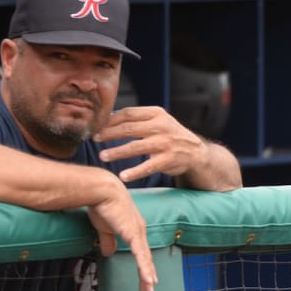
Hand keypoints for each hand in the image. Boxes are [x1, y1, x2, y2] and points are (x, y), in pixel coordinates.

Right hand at [85, 176, 156, 290]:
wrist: (102, 190)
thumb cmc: (102, 205)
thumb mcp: (104, 227)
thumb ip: (108, 240)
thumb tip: (108, 253)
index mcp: (133, 229)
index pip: (140, 252)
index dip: (143, 266)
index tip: (145, 280)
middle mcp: (139, 231)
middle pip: (145, 257)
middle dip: (147, 275)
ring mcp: (137, 232)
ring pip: (144, 258)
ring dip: (147, 275)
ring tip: (149, 289)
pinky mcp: (132, 233)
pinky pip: (140, 254)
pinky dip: (144, 267)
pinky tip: (148, 278)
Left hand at [95, 106, 210, 183]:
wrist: (195, 152)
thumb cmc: (170, 135)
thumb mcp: (158, 121)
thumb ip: (137, 119)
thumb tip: (108, 117)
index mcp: (157, 113)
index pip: (128, 113)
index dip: (110, 120)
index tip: (97, 126)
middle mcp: (161, 126)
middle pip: (129, 128)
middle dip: (109, 134)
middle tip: (95, 139)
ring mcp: (165, 143)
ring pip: (135, 147)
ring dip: (116, 152)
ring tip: (103, 156)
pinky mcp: (168, 160)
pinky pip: (147, 167)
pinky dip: (134, 172)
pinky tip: (122, 176)